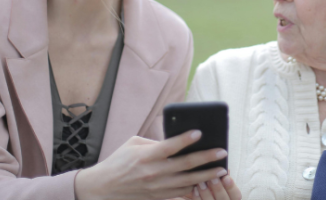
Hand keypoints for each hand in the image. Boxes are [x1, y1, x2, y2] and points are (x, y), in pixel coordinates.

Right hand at [75, 130, 227, 199]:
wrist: (103, 188)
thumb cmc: (119, 161)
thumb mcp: (134, 144)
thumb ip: (155, 142)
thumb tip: (176, 139)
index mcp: (146, 156)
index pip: (170, 146)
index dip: (185, 139)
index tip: (200, 132)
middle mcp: (153, 172)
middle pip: (185, 165)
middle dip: (206, 158)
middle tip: (222, 151)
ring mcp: (156, 187)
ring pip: (187, 182)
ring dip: (206, 176)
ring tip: (221, 169)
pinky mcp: (157, 197)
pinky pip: (180, 194)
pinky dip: (194, 189)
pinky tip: (206, 184)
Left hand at [189, 175, 241, 199]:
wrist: (201, 196)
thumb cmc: (214, 189)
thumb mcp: (220, 184)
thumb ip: (223, 178)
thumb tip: (226, 169)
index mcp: (231, 198)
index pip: (236, 195)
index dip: (231, 187)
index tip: (226, 177)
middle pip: (223, 199)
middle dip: (218, 188)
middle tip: (212, 178)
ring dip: (206, 192)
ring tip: (201, 182)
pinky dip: (197, 197)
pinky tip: (195, 189)